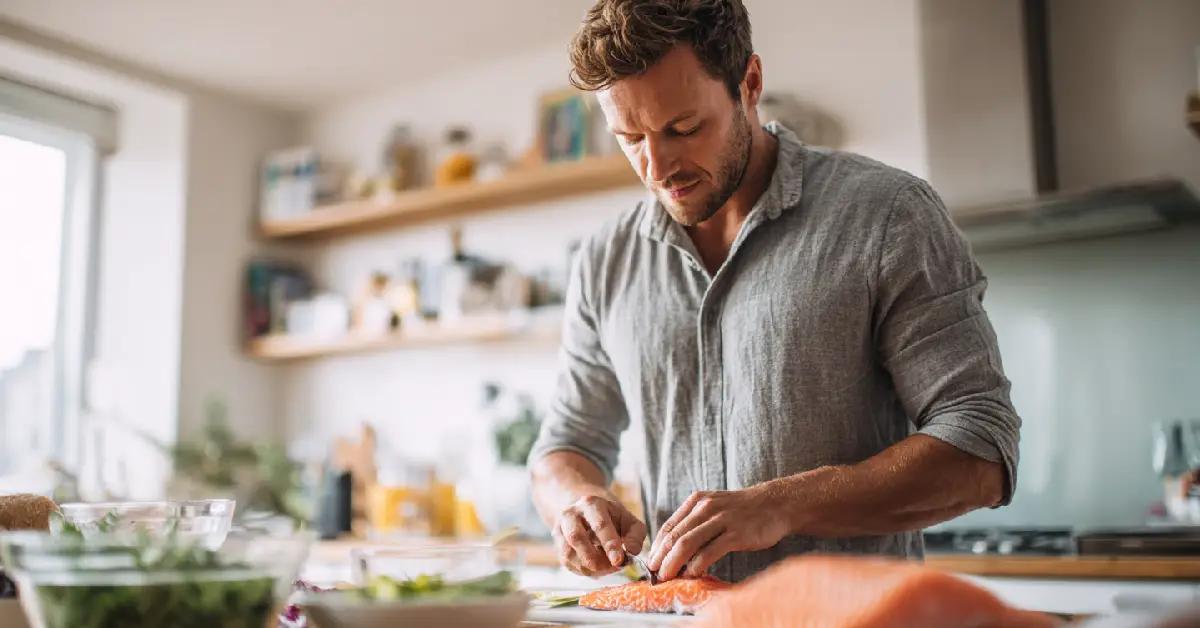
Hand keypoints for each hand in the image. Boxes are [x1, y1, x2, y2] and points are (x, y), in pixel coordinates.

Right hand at [552, 494, 647, 576]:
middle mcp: (571, 513)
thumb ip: (635, 535)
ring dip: (588, 567)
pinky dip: (581, 569)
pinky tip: (595, 568)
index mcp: (592, 504)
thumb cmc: (610, 517)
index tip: (619, 561)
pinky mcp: (557, 542)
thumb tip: (632, 551)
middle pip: (576, 537)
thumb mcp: (628, 520)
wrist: (585, 509)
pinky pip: (566, 561)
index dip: (610, 545)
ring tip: (605, 567)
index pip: (600, 525)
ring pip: (568, 553)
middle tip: (612, 567)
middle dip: (594, 558)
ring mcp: (560, 528)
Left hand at [648, 486, 789, 580]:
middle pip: (675, 537)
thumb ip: (695, 523)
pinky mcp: (736, 534)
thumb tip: (675, 549)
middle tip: (654, 575)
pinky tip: (693, 575)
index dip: (657, 547)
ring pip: (687, 544)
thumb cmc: (741, 511)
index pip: (669, 527)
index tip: (650, 563)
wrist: (774, 504)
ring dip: (674, 564)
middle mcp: (705, 508)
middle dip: (661, 558)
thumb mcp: (714, 507)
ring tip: (668, 577)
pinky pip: (710, 552)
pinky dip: (697, 565)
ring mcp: (721, 520)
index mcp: (696, 501)